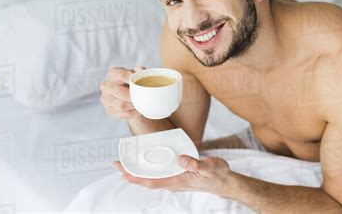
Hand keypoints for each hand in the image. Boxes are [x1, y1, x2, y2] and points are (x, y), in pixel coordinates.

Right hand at [100, 66, 145, 119]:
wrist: (130, 96)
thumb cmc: (135, 82)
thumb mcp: (139, 74)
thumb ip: (140, 71)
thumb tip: (140, 71)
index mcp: (113, 73)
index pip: (122, 75)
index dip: (132, 79)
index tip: (142, 83)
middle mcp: (106, 85)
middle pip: (121, 93)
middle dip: (134, 96)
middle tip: (144, 98)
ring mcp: (105, 98)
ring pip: (121, 105)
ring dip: (134, 106)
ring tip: (142, 104)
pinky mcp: (109, 110)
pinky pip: (122, 113)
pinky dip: (133, 113)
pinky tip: (138, 110)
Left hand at [113, 155, 231, 195]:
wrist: (224, 182)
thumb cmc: (218, 174)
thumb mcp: (210, 166)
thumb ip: (196, 164)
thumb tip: (181, 159)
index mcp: (179, 181)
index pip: (153, 181)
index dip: (137, 178)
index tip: (124, 173)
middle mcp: (174, 182)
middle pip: (148, 180)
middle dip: (131, 173)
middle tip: (116, 164)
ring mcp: (175, 179)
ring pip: (152, 177)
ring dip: (138, 171)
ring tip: (125, 164)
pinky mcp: (178, 175)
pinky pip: (159, 174)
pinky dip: (149, 169)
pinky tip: (145, 164)